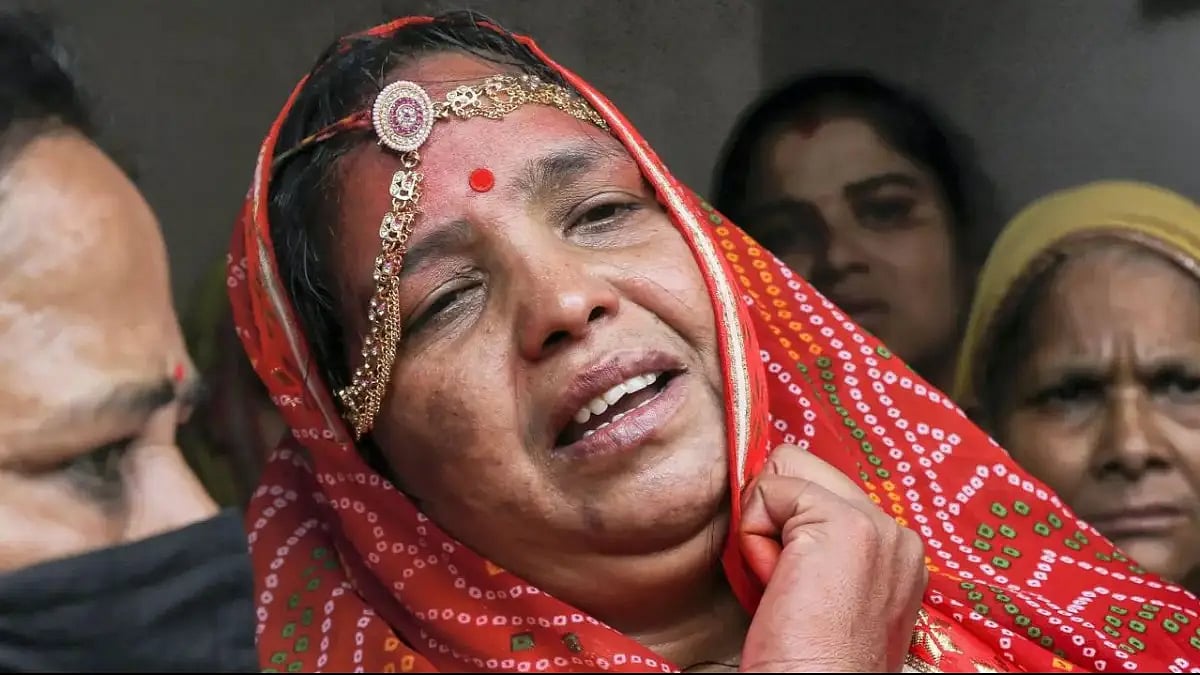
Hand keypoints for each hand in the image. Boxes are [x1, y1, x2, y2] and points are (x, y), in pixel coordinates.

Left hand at [738, 444, 926, 672]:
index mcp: (898, 552)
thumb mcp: (829, 593)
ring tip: (784, 585)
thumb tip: (773, 505)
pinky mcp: (843, 523)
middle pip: (803, 468)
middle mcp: (897, 533)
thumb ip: (820, 548)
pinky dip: (753, 539)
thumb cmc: (810, 660)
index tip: (795, 583)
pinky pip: (767, 493)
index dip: (788, 525)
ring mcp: (876, 525)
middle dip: (775, 518)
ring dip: (765, 528)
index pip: (823, 490)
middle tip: (786, 583)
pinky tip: (777, 585)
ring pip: (784, 471)